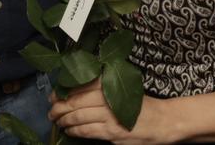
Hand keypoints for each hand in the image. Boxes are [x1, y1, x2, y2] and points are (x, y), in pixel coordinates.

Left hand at [48, 79, 174, 143]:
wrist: (163, 121)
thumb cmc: (143, 104)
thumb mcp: (125, 86)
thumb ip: (104, 86)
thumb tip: (77, 89)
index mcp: (111, 83)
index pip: (80, 85)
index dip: (63, 90)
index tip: (53, 95)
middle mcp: (109, 97)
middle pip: (76, 101)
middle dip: (59, 107)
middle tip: (51, 110)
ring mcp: (110, 116)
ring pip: (79, 117)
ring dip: (64, 120)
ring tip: (57, 121)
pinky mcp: (112, 133)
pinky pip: (87, 131)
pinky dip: (75, 131)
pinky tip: (69, 130)